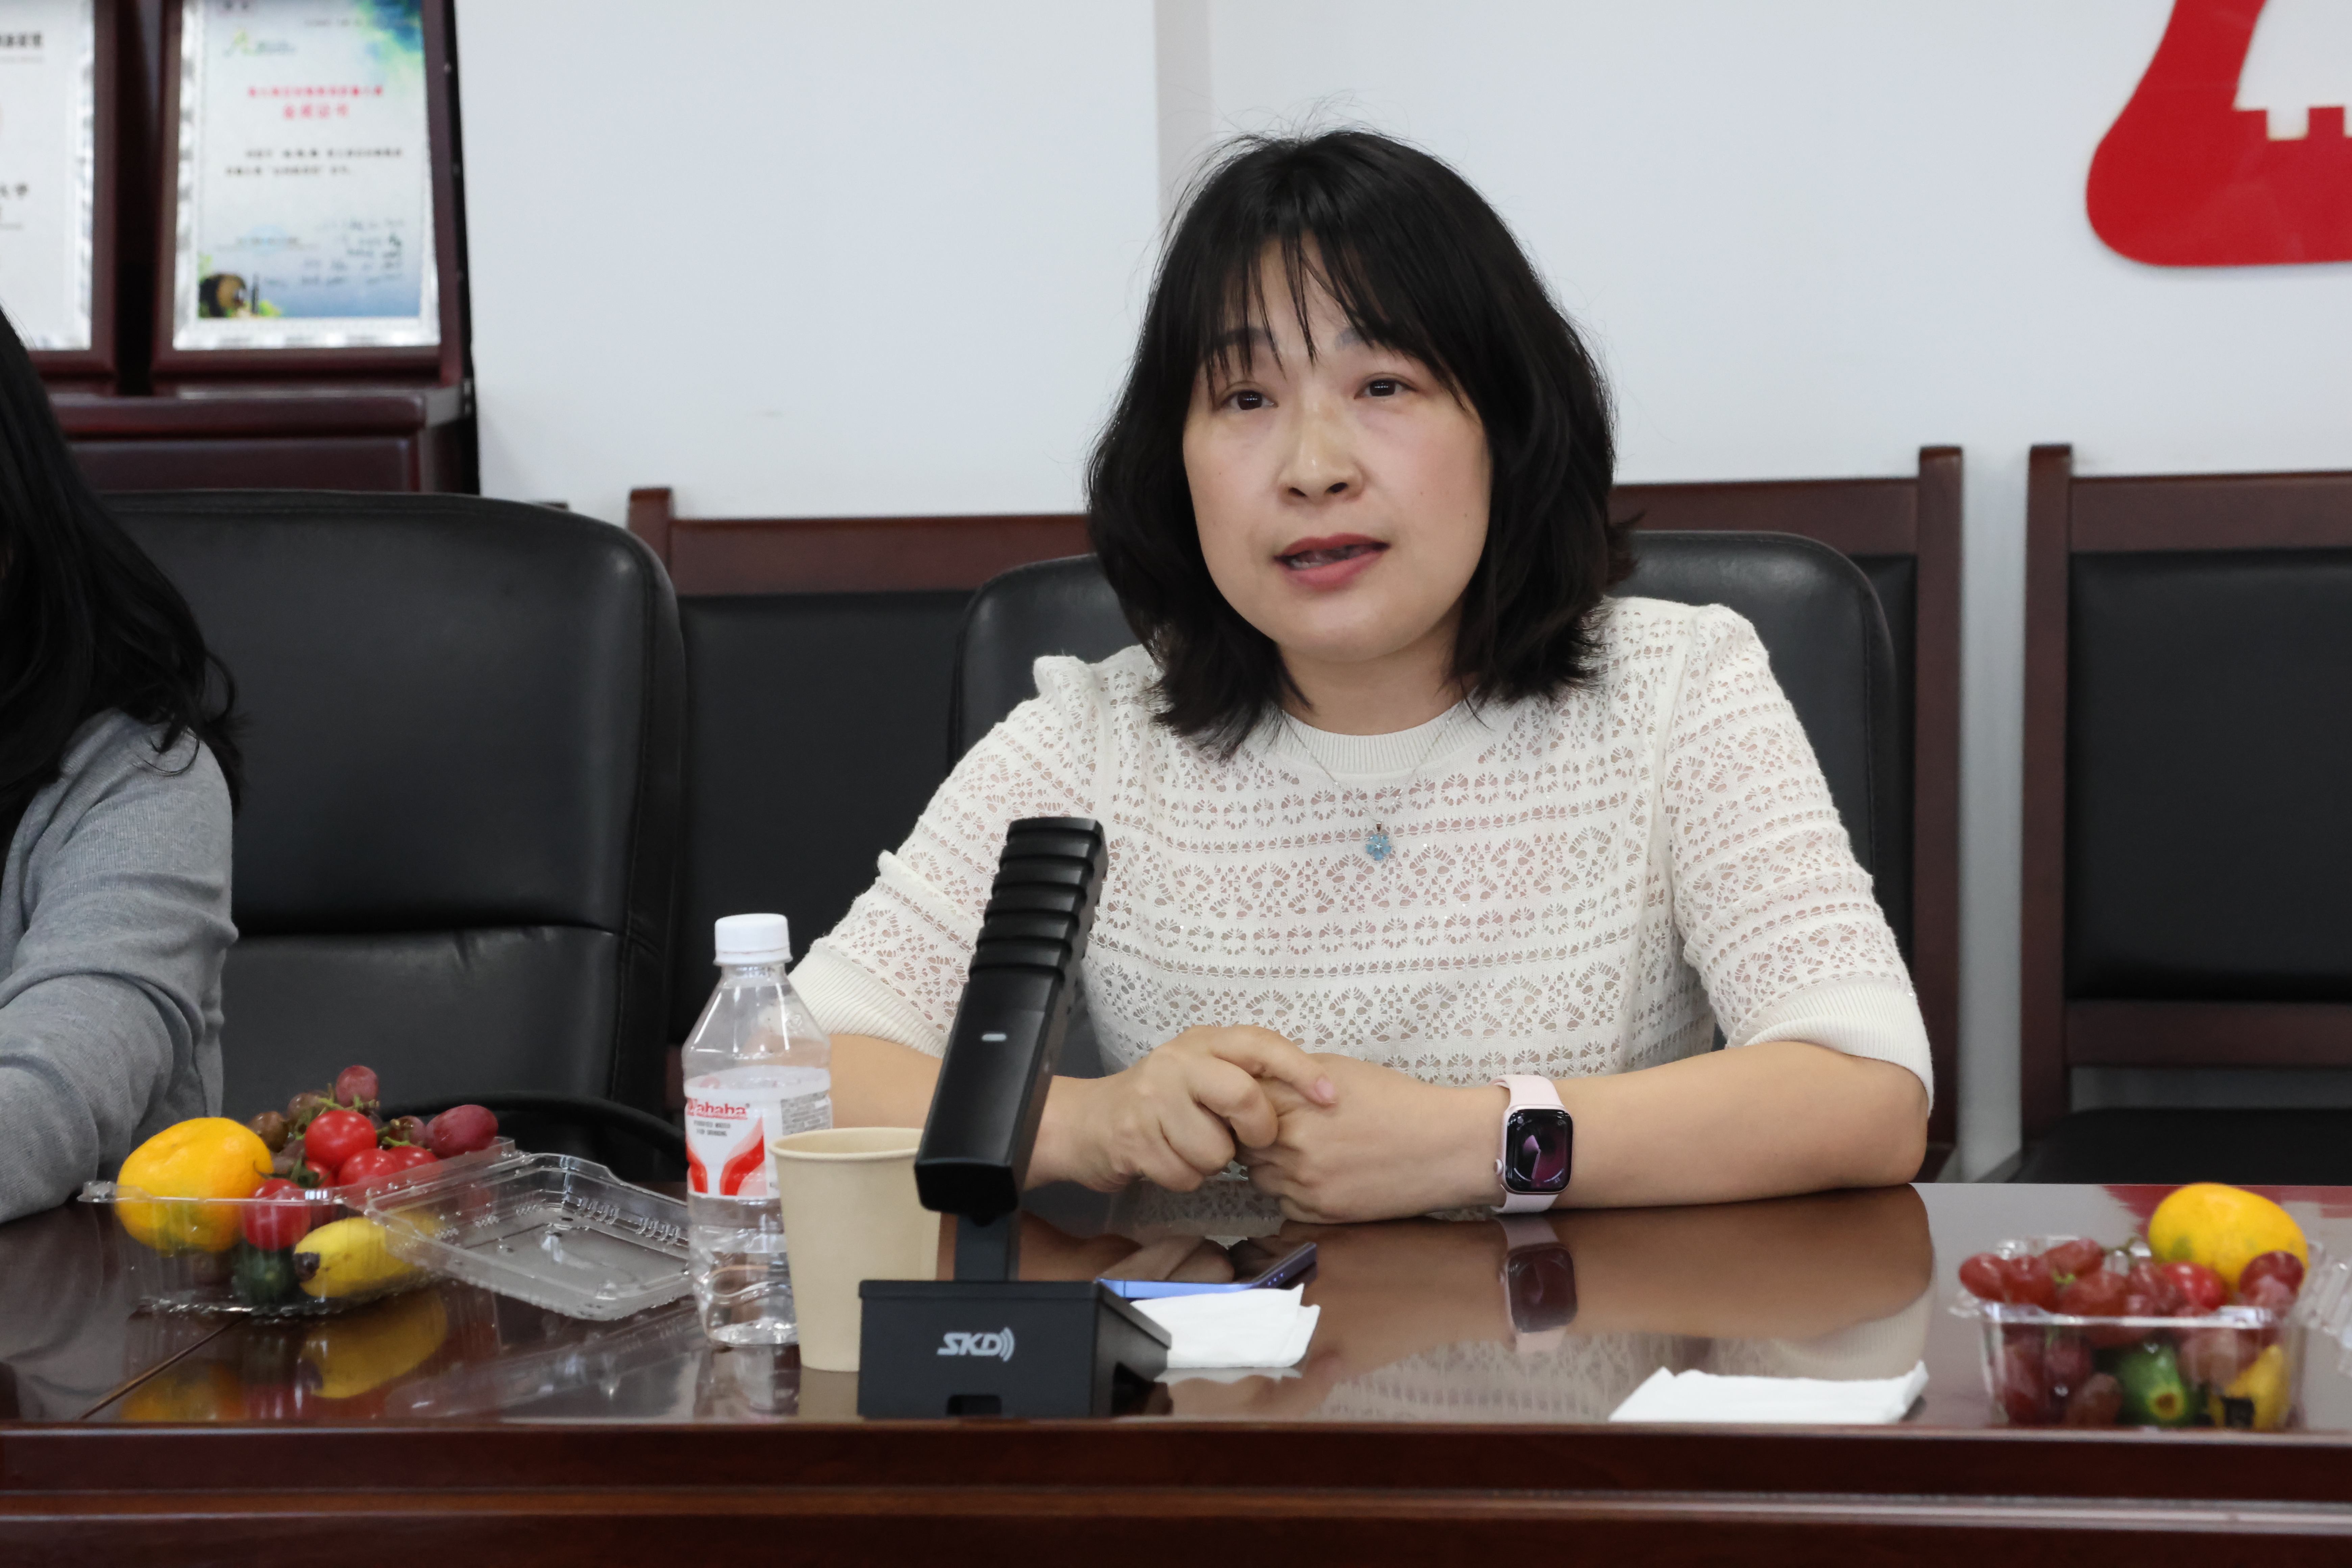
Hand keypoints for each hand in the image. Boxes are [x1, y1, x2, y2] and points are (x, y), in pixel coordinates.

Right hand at [1033, 1026, 1335, 1192]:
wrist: (1090, 1122)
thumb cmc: (1164, 1103)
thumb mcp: (1205, 1075)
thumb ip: (1247, 1078)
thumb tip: (1311, 1096)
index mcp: (1204, 1042)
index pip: (1261, 1044)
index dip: (1299, 1069)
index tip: (1329, 1096)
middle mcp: (1178, 1061)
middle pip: (1243, 1096)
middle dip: (1256, 1130)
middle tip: (1248, 1140)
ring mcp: (1152, 1098)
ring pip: (1215, 1148)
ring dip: (1211, 1161)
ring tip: (1190, 1146)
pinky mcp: (1134, 1137)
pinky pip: (1185, 1174)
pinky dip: (1184, 1177)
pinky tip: (1167, 1158)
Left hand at [1241, 1055, 1506, 1222]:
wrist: (1444, 1145)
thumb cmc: (1396, 1102)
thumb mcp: (1339, 1071)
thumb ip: (1291, 1077)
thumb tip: (1257, 1083)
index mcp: (1293, 1105)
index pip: (1241, 1106)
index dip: (1250, 1105)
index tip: (1261, 1104)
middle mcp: (1292, 1148)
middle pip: (1244, 1145)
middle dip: (1259, 1136)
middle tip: (1287, 1128)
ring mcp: (1305, 1185)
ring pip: (1261, 1177)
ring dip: (1274, 1165)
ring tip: (1309, 1151)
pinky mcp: (1320, 1213)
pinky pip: (1285, 1203)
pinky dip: (1295, 1191)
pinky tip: (1323, 1174)